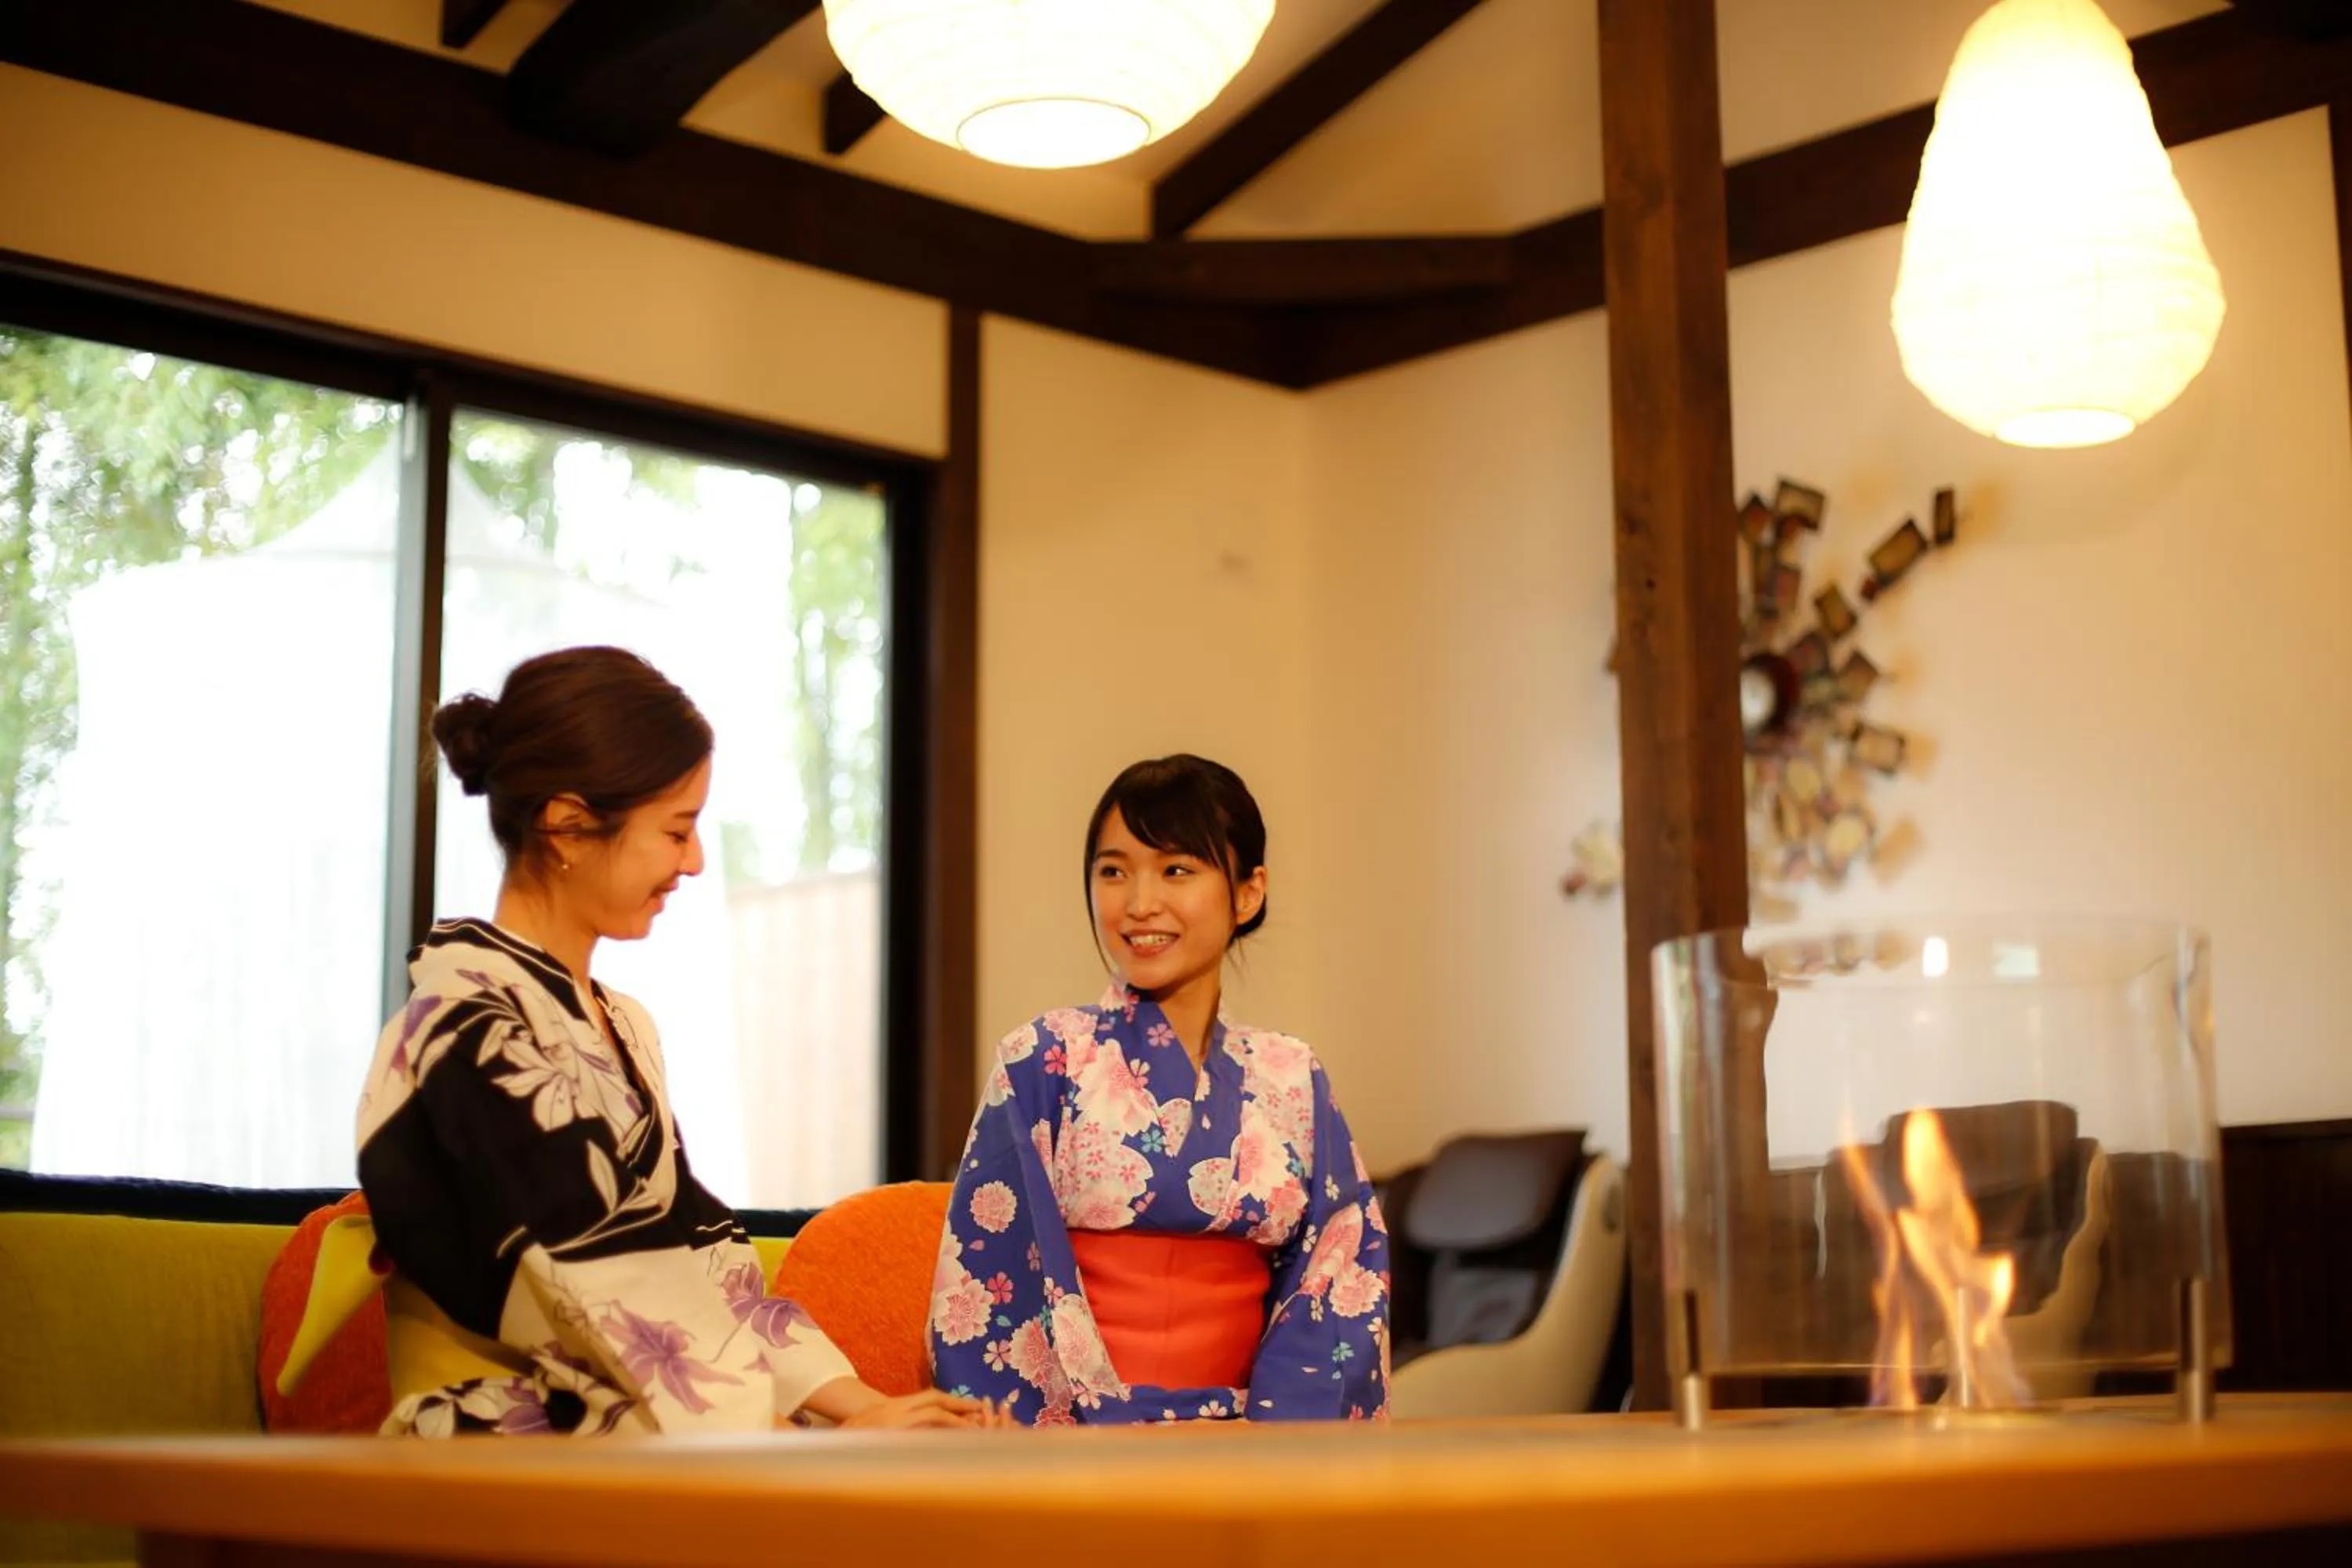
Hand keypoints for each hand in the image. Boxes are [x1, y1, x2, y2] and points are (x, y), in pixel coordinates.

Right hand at [801, 1377, 1014, 1429]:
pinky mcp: (889, 1432)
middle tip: (981, 1410)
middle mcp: (892, 1409)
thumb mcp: (872, 1431)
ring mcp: (890, 1420)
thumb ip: (894, 1427)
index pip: (928, 1397)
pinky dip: (939, 1429)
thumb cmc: (844, 1442)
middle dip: (958, 1404)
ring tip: (974, 1426)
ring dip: (955, 1417)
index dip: (950, 1400)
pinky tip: (952, 1438)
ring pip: (932, 1412)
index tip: (970, 1407)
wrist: (818, 1448)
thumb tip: (915, 1436)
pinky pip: (921, 1428)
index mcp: (890, 1407)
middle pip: (933, 1399)